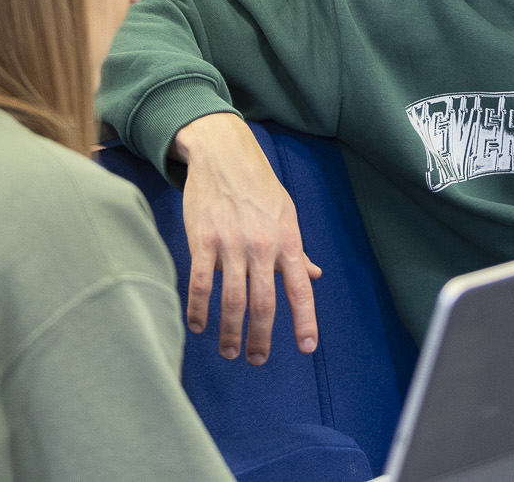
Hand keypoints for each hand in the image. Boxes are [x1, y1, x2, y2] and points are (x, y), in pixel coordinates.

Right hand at [173, 113, 321, 363]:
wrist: (223, 152)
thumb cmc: (258, 185)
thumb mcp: (286, 213)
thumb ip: (297, 249)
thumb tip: (315, 274)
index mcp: (287, 240)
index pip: (300, 288)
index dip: (305, 320)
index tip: (306, 348)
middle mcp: (261, 245)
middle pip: (263, 303)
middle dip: (260, 338)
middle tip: (256, 360)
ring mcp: (230, 244)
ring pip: (231, 300)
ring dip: (229, 332)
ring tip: (229, 350)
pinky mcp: (202, 240)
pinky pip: (200, 284)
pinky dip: (198, 310)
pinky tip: (198, 326)